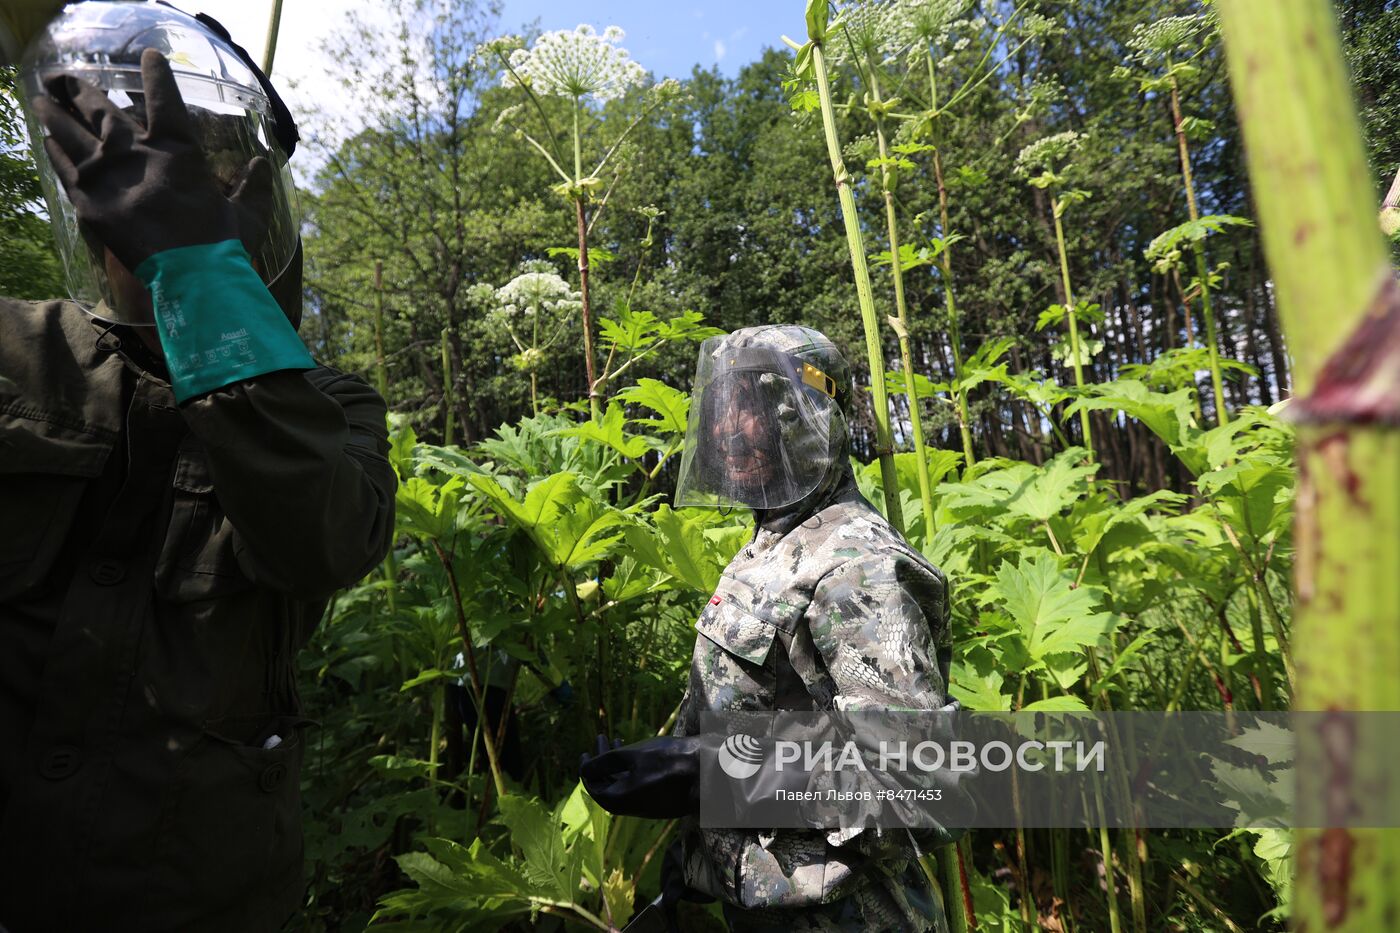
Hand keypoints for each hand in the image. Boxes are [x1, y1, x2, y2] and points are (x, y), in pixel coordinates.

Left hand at [32, 48, 272, 271]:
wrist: (192, 279)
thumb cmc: (222, 246)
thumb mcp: (247, 214)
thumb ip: (254, 187)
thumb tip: (263, 165)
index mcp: (178, 150)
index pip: (164, 99)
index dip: (157, 74)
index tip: (150, 55)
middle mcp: (137, 153)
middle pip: (99, 108)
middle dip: (79, 89)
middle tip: (64, 80)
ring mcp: (107, 175)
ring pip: (70, 130)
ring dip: (54, 112)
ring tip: (42, 101)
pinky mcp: (87, 200)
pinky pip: (63, 165)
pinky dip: (54, 150)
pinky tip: (49, 141)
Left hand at [579, 734, 701, 818]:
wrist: (710, 773)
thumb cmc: (670, 760)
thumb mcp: (634, 755)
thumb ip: (606, 762)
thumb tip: (584, 768)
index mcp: (621, 800)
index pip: (594, 787)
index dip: (587, 769)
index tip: (586, 751)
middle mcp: (633, 808)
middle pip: (608, 786)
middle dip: (601, 763)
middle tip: (601, 739)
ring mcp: (648, 806)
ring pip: (624, 786)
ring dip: (616, 765)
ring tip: (617, 741)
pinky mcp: (661, 801)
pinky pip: (638, 788)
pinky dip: (631, 771)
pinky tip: (637, 755)